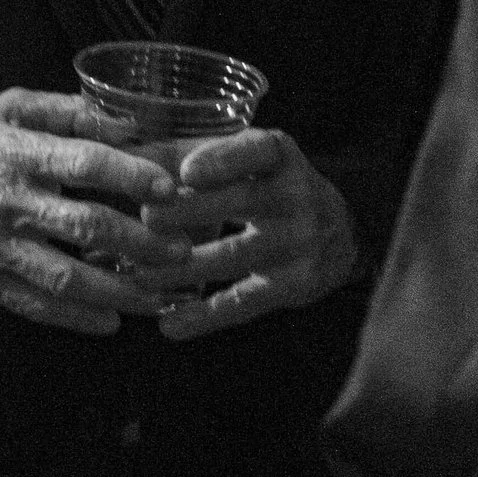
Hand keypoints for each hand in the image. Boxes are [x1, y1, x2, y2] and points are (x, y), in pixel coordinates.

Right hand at [0, 89, 182, 334]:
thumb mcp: (5, 110)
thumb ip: (65, 112)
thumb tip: (125, 121)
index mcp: (17, 153)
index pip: (84, 163)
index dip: (131, 176)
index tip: (170, 189)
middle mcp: (8, 202)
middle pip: (86, 227)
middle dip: (142, 244)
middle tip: (181, 252)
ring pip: (66, 277)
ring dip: (119, 292)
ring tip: (157, 297)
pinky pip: (35, 305)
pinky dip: (76, 318)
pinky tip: (110, 321)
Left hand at [130, 126, 361, 340]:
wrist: (343, 234)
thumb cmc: (274, 188)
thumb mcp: (255, 162)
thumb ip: (202, 156)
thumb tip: (134, 159)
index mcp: (282, 157)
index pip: (258, 151)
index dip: (223, 159)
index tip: (186, 172)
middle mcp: (296, 196)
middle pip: (240, 203)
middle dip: (189, 212)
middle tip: (145, 220)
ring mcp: (298, 244)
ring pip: (233, 256)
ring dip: (182, 269)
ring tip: (139, 275)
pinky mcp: (293, 286)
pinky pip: (243, 302)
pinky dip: (204, 316)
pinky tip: (169, 325)